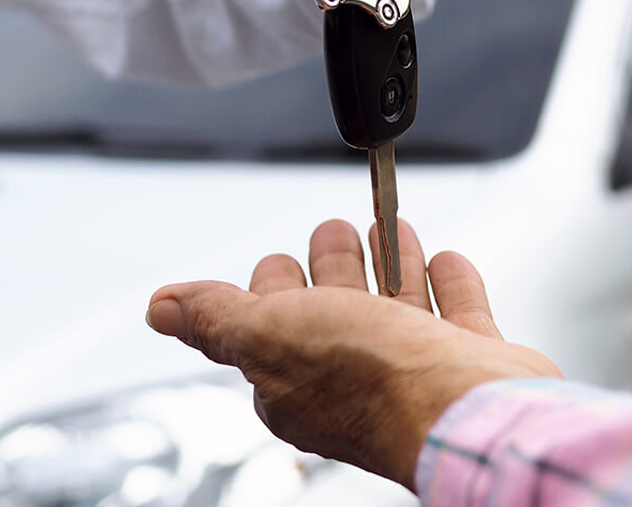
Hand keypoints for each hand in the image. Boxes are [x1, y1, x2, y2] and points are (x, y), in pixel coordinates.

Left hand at [145, 219, 559, 490]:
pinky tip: (444, 259)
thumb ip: (216, 318)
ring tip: (388, 225)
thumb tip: (162, 308)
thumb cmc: (375, 381)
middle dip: (332, 265)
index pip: (273, 329)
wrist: (470, 407)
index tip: (277, 259)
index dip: (272, 289)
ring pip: (396, 306)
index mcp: (296, 383)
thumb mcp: (270, 334)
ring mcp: (415, 371)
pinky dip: (448, 283)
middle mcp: (354, 380)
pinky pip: (457, 314)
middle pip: (337, 312)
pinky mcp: (467, 361)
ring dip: (391, 262)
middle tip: (332, 230)